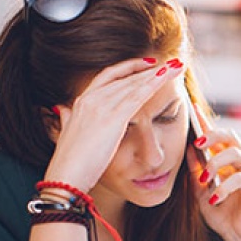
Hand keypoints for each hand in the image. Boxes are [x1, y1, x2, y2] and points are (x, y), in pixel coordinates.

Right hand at [45, 58, 183, 191]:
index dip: (129, 68)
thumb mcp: (65, 134)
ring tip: (177, 66)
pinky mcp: (113, 118)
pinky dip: (154, 84)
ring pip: (135, 83)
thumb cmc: (69, 162)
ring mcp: (101, 106)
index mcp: (81, 101)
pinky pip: (138, 96)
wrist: (66, 176)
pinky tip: (168, 78)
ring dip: (159, 74)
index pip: (109, 76)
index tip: (147, 65)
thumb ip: (67, 119)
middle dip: (150, 69)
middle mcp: (91, 98)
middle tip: (171, 63)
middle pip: (126, 77)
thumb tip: (63, 110)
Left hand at [186, 128, 240, 240]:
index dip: (205, 123)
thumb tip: (187, 151)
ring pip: (235, 153)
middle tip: (198, 142)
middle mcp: (239, 162)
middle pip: (230, 137)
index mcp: (226, 162)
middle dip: (213, 135)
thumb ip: (195, 173)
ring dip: (216, 163)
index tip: (192, 109)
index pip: (215, 138)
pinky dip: (225, 186)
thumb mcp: (201, 194)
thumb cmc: (224, 215)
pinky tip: (215, 198)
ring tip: (205, 179)